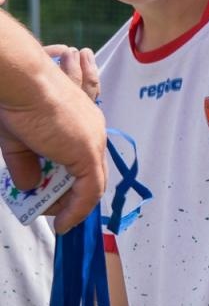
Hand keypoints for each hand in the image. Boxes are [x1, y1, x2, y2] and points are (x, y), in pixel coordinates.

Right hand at [0, 48, 105, 230]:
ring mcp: (93, 143)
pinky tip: (63, 222)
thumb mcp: (18, 141)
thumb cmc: (18, 101)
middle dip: (68, 196)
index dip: (69, 182)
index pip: (83, 160)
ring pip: (89, 185)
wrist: (23, 83)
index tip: (53, 197)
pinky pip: (89, 191)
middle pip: (89, 174)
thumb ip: (26, 166)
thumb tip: (29, 188)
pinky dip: (77, 210)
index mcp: (82, 124)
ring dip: (68, 204)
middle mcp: (94, 132)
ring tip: (50, 215)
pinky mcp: (88, 154)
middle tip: (48, 209)